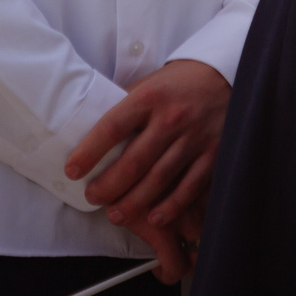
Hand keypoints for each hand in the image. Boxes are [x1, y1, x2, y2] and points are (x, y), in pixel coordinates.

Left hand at [66, 58, 230, 282]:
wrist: (223, 76)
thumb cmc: (177, 83)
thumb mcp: (148, 84)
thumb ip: (124, 105)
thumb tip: (88, 127)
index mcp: (149, 97)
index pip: (112, 127)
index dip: (89, 152)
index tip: (72, 170)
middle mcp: (172, 118)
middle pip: (134, 161)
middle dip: (109, 185)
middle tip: (92, 198)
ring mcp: (194, 138)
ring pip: (159, 178)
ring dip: (134, 201)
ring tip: (115, 214)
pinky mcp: (214, 154)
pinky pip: (190, 187)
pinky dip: (171, 206)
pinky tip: (154, 218)